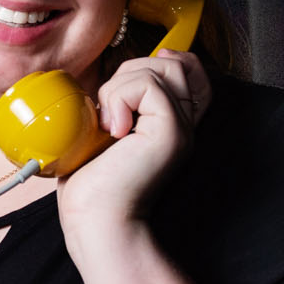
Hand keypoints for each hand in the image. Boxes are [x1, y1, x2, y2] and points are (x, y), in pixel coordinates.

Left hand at [57, 49, 210, 254]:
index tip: (126, 88)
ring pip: (161, 68)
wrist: (96, 221)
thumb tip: (111, 77)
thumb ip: (119, 104)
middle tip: (110, 113)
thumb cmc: (93, 185)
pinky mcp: (171, 132)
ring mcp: (182, 128)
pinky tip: (112, 130)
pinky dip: (119, 98)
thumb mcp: (105, 131)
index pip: (190, 70)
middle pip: (175, 62)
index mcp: (172, 125)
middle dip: (131, 72)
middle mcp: (185, 125)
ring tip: (109, 124)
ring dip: (120, 87)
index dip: (161, 63)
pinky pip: (147, 84)